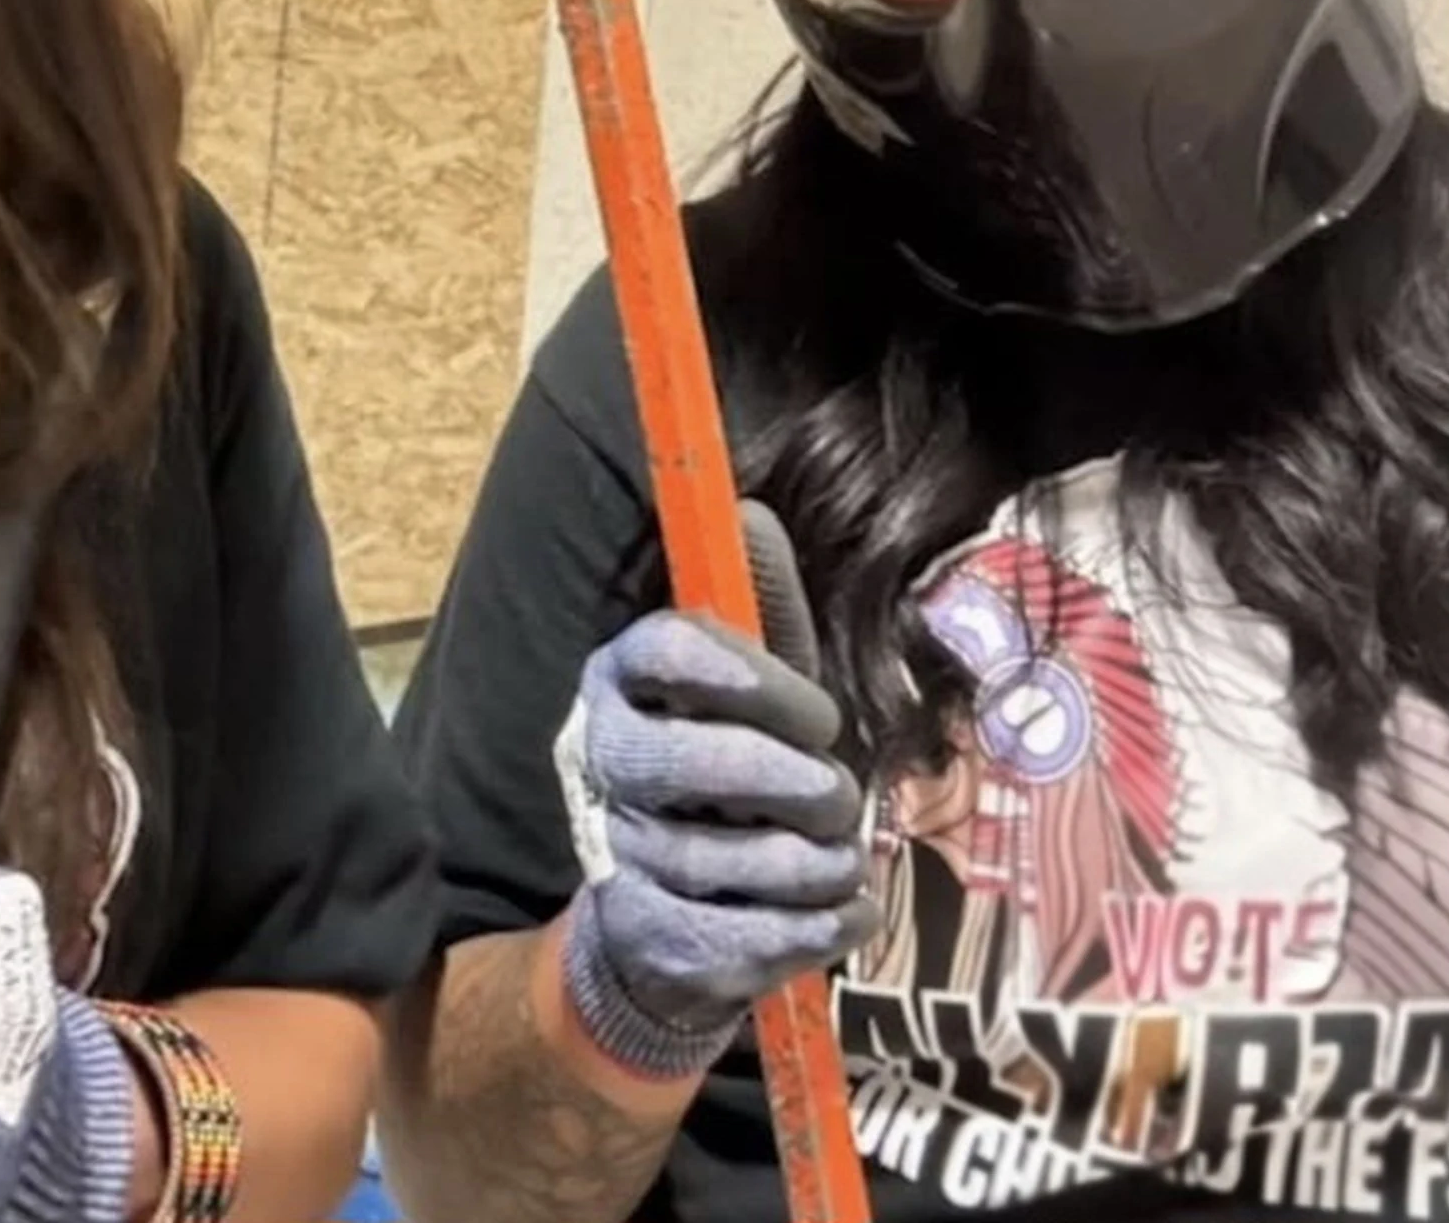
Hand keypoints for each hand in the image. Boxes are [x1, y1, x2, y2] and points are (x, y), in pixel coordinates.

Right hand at [549, 507, 880, 1080]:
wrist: (669, 914)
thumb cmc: (728, 772)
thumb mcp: (753, 685)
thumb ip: (761, 608)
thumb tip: (753, 510)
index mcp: (620, 677)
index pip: (665, 650)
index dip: (748, 677)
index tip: (820, 712)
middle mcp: (599, 755)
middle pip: (680, 761)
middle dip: (784, 782)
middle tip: (840, 794)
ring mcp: (613, 848)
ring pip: (715, 859)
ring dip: (811, 865)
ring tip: (847, 858)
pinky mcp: (642, 933)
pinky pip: (735, 938)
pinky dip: (811, 930)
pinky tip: (849, 912)